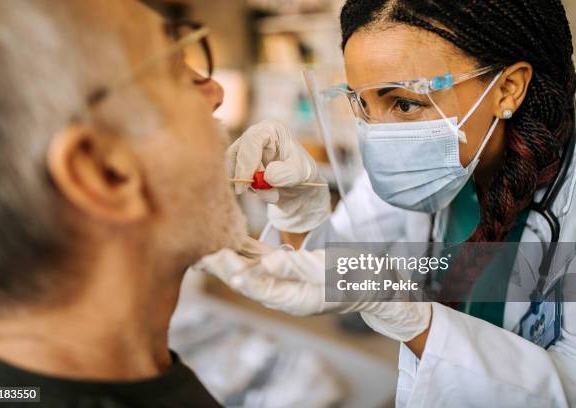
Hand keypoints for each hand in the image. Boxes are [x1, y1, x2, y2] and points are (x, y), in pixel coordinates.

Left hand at [193, 238, 431, 341]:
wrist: (376, 284)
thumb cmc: (358, 279)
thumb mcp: (331, 272)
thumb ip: (299, 268)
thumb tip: (269, 262)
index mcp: (292, 299)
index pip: (256, 287)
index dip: (235, 272)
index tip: (217, 256)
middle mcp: (284, 293)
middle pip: (247, 279)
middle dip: (222, 266)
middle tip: (198, 250)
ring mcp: (287, 282)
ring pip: (252, 269)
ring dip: (230, 257)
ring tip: (206, 245)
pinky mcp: (291, 270)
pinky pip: (265, 260)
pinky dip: (249, 250)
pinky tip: (234, 239)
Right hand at [227, 120, 330, 232]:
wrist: (300, 186)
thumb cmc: (302, 173)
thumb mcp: (301, 173)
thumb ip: (286, 174)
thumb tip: (268, 175)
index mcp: (271, 129)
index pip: (251, 140)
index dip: (247, 160)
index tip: (249, 182)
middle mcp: (255, 136)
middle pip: (237, 153)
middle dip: (248, 177)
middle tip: (264, 194)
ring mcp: (246, 151)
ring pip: (235, 168)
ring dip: (251, 186)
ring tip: (273, 194)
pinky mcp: (241, 165)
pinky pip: (236, 178)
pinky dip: (249, 189)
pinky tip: (267, 193)